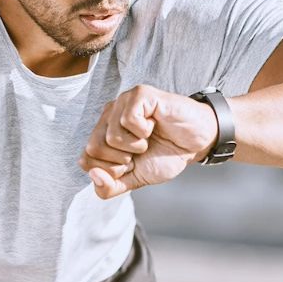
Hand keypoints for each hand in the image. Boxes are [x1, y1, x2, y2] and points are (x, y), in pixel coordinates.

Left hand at [78, 84, 219, 199]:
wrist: (197, 143)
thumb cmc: (166, 155)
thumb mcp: (134, 180)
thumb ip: (110, 187)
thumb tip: (94, 175)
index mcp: (102, 133)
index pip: (85, 159)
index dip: (111, 170)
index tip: (132, 163)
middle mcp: (108, 114)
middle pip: (93, 147)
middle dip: (121, 160)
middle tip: (140, 151)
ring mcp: (123, 101)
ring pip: (110, 136)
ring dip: (136, 146)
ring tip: (148, 138)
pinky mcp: (140, 93)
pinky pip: (128, 119)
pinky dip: (144, 131)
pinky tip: (154, 125)